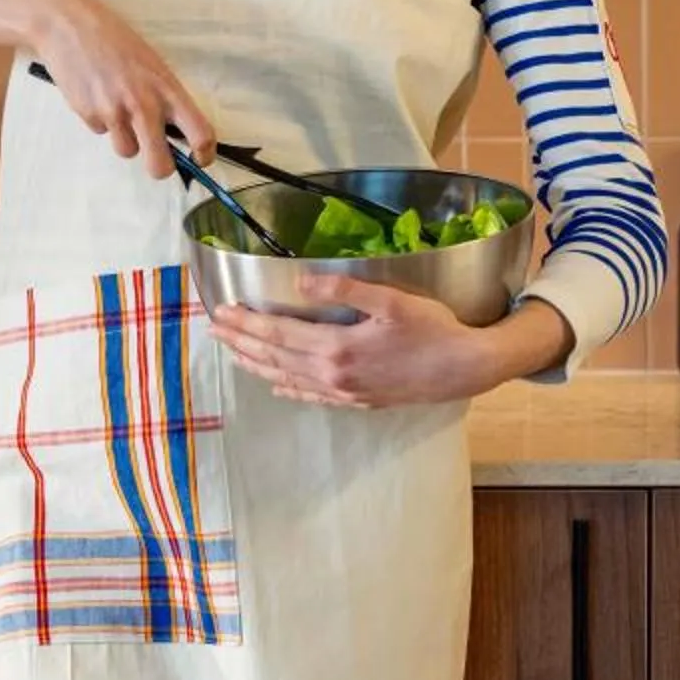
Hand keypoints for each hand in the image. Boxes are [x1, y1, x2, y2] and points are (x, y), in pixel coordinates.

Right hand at [23, 0, 217, 181]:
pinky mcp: (88, 115)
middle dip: (160, 167)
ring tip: (117, 107)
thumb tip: (175, 131)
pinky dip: (101, 120)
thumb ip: (164, 96)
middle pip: (160, 166)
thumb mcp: (151, 63)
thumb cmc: (113, 38)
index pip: (200, 133)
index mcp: (167, 88)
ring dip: (124, 138)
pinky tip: (96, 93)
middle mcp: (143, 105)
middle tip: (157, 156)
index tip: (200, 158)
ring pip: (127, 151)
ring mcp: (114, 112)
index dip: (205, 154)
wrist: (67, 24)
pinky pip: (101, 132)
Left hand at [211, 279, 572, 408]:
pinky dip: (288, 388)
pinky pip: (311, 396)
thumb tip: (302, 279)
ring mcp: (344, 392)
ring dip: (257, 365)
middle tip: (214, 329)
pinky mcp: (358, 400)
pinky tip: (277, 385)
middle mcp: (333, 374)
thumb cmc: (434, 329)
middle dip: (241, 342)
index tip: (222, 312)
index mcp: (338, 347)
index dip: (247, 322)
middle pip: (275, 357)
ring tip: (233, 353)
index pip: (279, 333)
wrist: (465, 369)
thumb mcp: (393, 300)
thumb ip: (345, 287)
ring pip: (287, 378)